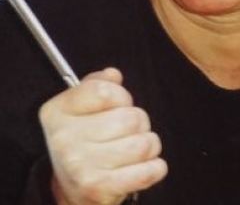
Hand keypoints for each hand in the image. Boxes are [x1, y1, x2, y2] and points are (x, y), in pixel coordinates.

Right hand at [39, 67, 167, 204]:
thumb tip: (113, 76)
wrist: (71, 188)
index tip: (120, 104)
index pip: (103, 91)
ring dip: (149, 144)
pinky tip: (148, 165)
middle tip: (130, 130)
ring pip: (142, 144)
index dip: (121, 96)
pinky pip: (147, 171)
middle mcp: (65, 139)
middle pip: (130, 117)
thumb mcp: (81, 105)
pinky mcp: (99, 188)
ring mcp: (81, 166)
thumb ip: (98, 83)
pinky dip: (155, 167)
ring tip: (137, 148)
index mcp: (58, 111)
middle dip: (140, 122)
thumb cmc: (82, 140)